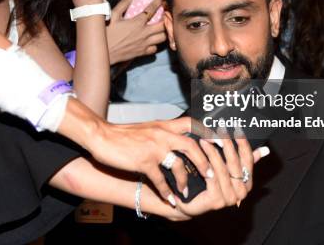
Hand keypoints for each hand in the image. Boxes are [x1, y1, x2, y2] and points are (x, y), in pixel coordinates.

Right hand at [87, 117, 213, 206]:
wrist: (101, 135)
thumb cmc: (124, 134)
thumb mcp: (148, 128)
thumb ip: (164, 132)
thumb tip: (180, 139)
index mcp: (164, 125)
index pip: (193, 124)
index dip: (209, 133)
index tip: (222, 143)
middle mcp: (162, 134)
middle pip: (192, 146)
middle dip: (204, 162)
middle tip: (212, 175)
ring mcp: (153, 147)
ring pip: (178, 164)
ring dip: (185, 180)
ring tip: (187, 191)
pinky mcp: (143, 161)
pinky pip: (159, 179)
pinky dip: (166, 191)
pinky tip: (170, 199)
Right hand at [106, 0, 165, 64]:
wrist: (104, 52)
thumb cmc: (107, 33)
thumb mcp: (113, 15)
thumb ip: (124, 3)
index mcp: (137, 22)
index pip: (152, 10)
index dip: (158, 2)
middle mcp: (144, 33)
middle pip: (163, 25)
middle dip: (166, 18)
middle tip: (166, 14)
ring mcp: (145, 44)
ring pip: (162, 37)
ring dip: (164, 31)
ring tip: (162, 27)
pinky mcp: (142, 53)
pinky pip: (155, 49)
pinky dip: (156, 44)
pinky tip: (152, 41)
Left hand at [173, 138, 268, 216]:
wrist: (190, 202)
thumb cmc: (208, 183)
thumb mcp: (228, 169)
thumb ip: (245, 160)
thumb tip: (266, 149)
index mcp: (247, 183)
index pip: (248, 159)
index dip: (243, 143)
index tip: (237, 128)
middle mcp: (241, 192)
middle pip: (234, 162)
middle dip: (226, 143)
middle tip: (219, 129)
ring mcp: (230, 198)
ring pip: (222, 168)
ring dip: (213, 151)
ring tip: (205, 138)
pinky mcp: (217, 201)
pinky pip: (211, 177)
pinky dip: (205, 163)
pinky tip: (199, 153)